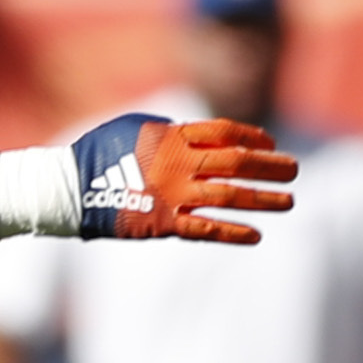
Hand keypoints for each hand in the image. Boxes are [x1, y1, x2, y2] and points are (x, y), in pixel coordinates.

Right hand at [69, 110, 296, 241]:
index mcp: (173, 135)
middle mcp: (180, 163)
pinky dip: (233, 232)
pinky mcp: (164, 223)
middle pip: (238, 162)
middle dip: (270, 166)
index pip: (225, 132)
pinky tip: (256, 235)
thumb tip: (193, 134)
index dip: (253, 136)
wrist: (69, 188)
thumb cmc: (98, 152)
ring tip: (289, 201)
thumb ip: (169, 129)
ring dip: (264, 199)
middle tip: (294, 170)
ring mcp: (174, 194)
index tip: (271, 142)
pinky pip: (207, 229)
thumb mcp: (135, 126)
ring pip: (231, 196)